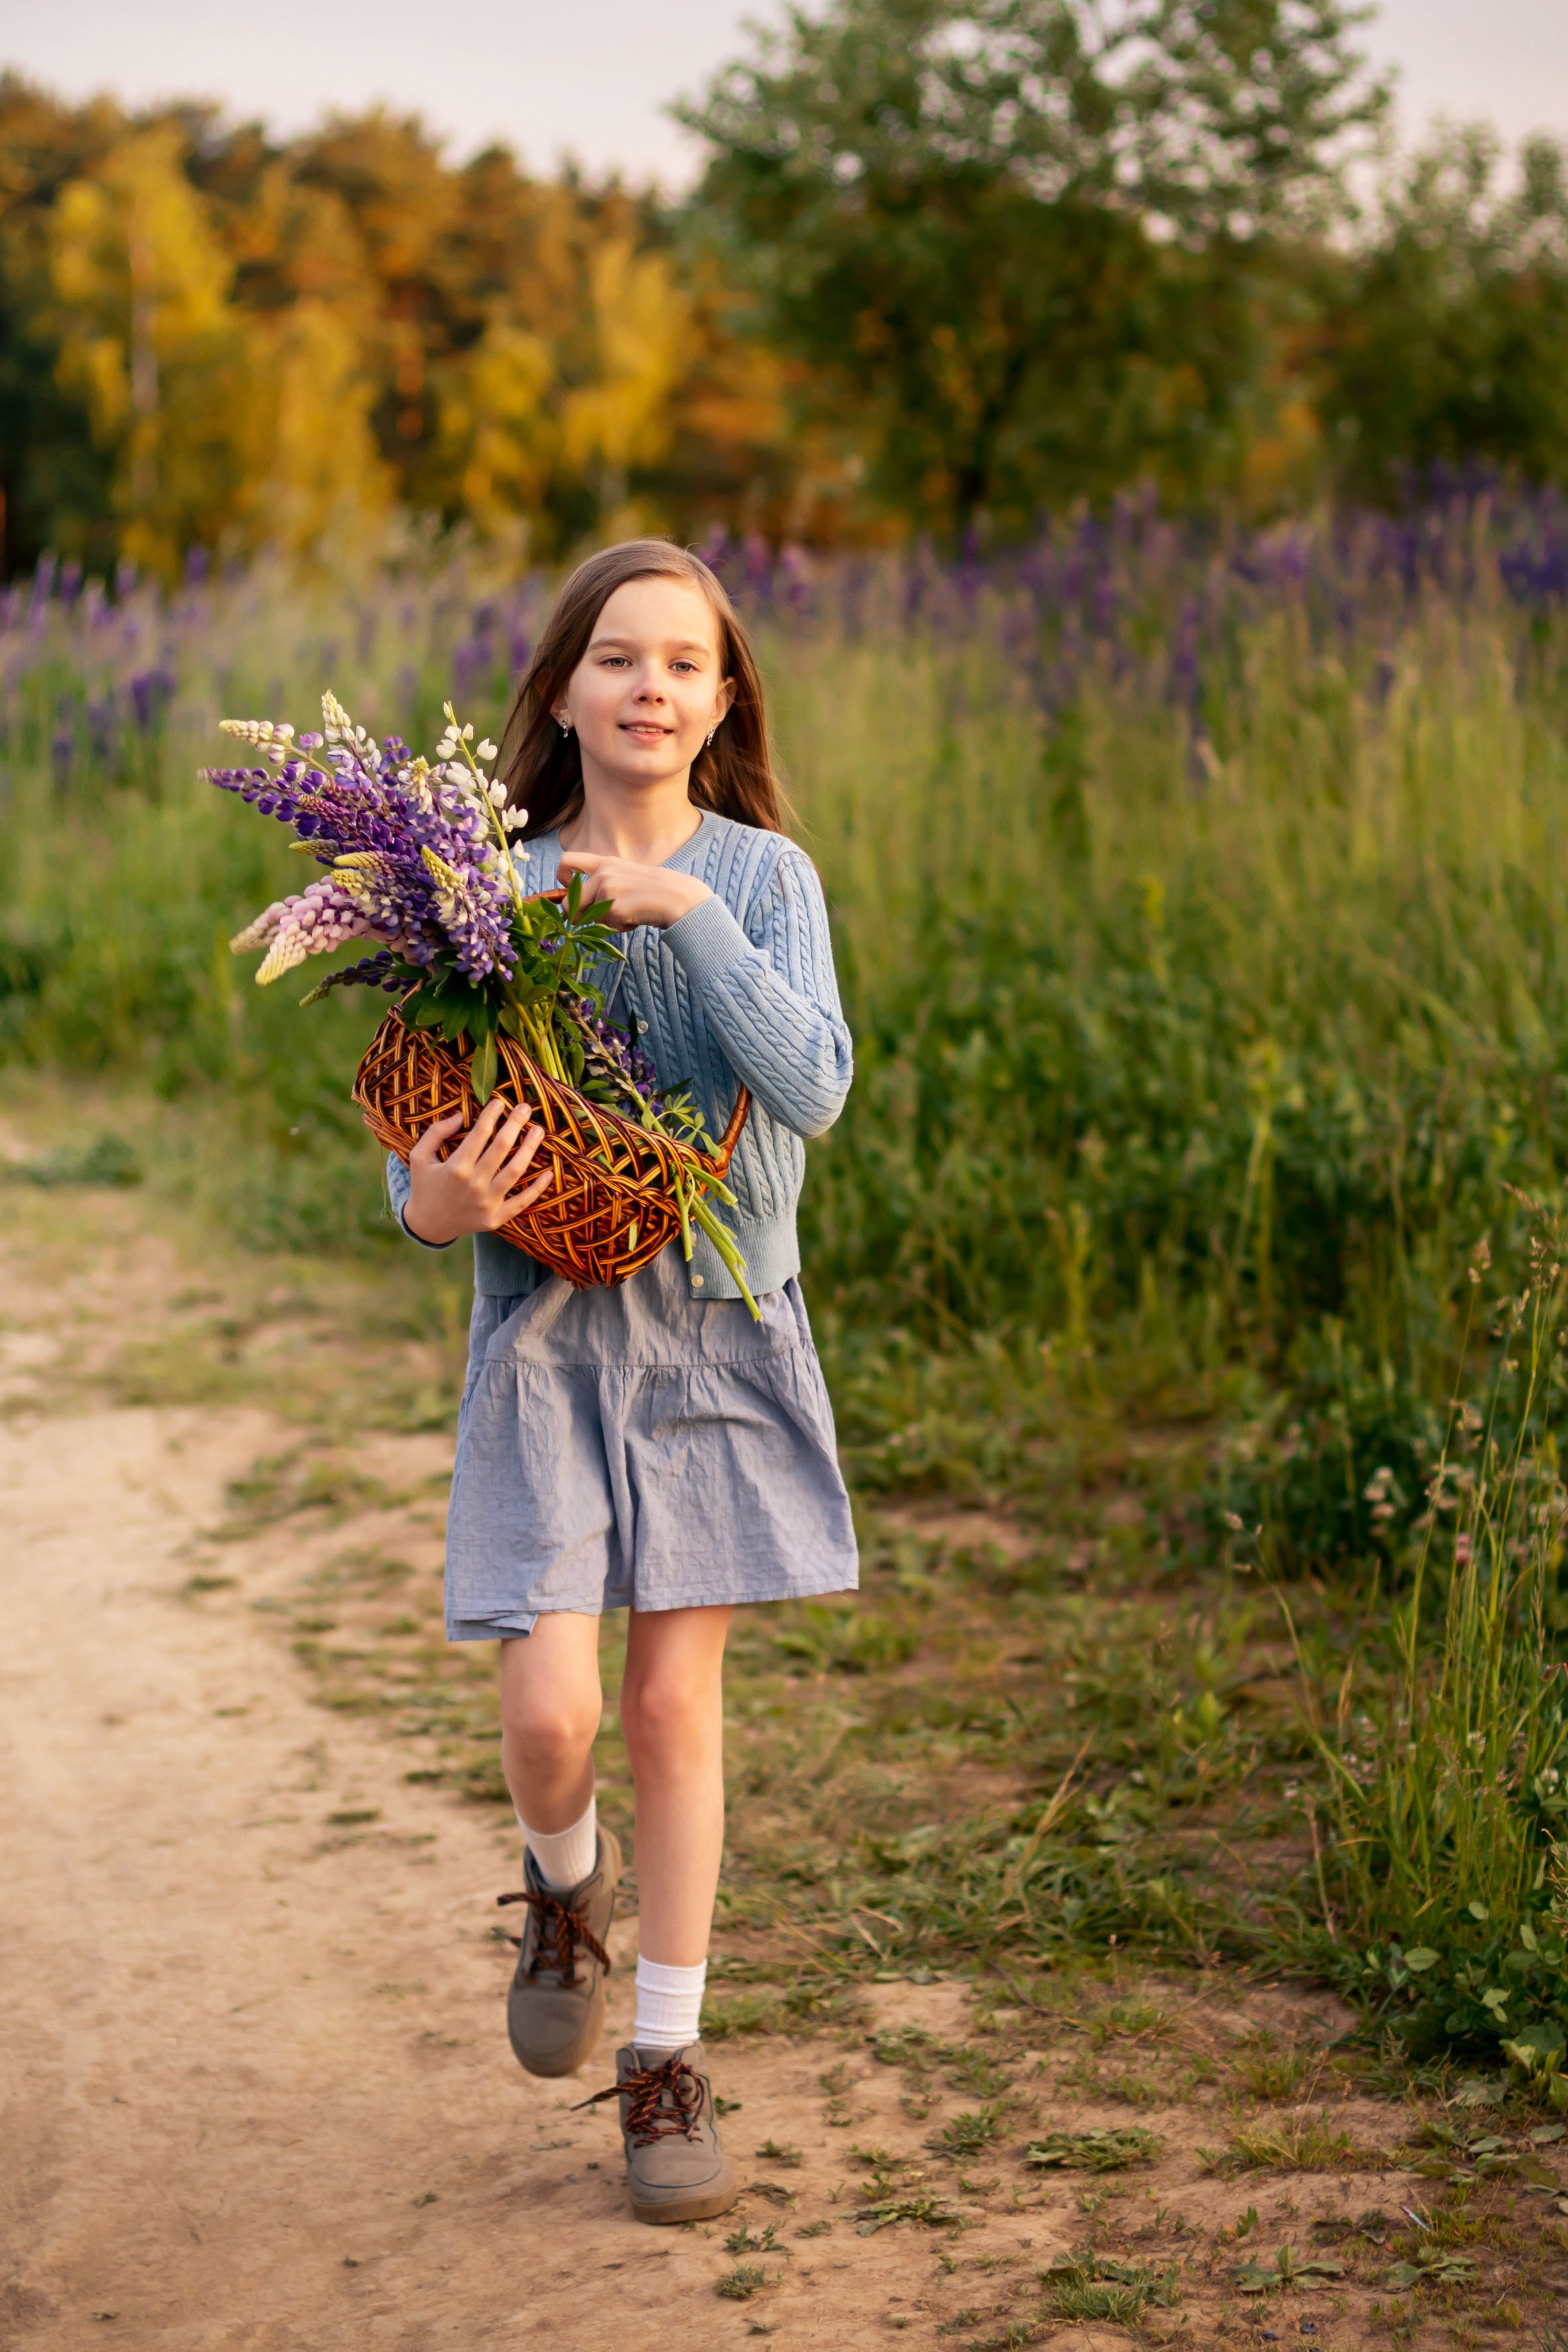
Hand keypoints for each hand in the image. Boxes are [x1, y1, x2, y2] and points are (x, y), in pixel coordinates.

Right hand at [394, 1098, 552, 1243]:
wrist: (428, 1225)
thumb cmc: (425, 1186)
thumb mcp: (419, 1157)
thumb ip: (436, 1133)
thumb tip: (460, 1115)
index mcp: (456, 1167)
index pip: (480, 1134)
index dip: (491, 1115)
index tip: (500, 1102)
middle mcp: (474, 1185)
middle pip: (501, 1147)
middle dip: (515, 1124)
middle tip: (525, 1108)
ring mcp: (488, 1203)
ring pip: (516, 1171)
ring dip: (530, 1148)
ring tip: (538, 1130)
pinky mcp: (496, 1218)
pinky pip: (522, 1202)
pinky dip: (538, 1188)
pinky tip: (549, 1172)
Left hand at [555, 851, 711, 930]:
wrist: (678, 897)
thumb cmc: (652, 889)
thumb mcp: (625, 875)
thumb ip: (603, 882)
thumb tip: (577, 903)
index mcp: (604, 862)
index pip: (566, 861)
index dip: (562, 878)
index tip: (569, 889)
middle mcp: (603, 873)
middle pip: (571, 900)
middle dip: (577, 916)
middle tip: (594, 920)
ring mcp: (608, 890)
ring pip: (589, 918)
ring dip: (605, 922)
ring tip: (627, 913)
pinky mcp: (614, 909)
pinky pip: (607, 927)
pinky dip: (620, 928)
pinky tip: (636, 917)